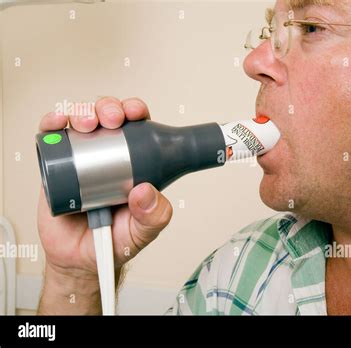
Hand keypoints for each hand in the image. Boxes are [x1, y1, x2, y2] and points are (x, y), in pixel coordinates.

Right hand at [37, 97, 172, 278]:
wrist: (78, 259)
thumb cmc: (113, 241)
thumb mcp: (142, 232)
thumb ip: (153, 217)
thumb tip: (145, 191)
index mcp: (134, 163)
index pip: (138, 129)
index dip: (137, 114)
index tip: (137, 114)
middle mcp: (107, 155)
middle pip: (110, 117)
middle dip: (111, 108)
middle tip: (113, 119)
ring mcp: (81, 157)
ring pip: (82, 121)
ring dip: (84, 112)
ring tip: (88, 123)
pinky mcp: (56, 164)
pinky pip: (52, 137)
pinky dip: (53, 123)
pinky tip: (58, 123)